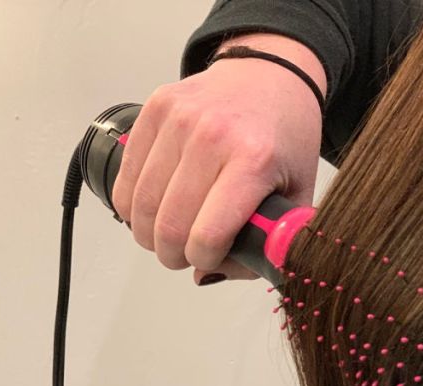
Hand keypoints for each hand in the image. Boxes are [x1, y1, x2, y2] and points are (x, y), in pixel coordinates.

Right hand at [111, 35, 324, 283]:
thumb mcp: (297, 194)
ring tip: (169, 235)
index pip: (208, 234)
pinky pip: (126, 179)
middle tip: (186, 255)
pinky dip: (133, 207)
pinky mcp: (155, 109)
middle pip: (168, 226)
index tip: (211, 258)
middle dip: (174, 255)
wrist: (271, 74)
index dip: (204, 260)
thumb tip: (207, 274)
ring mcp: (179, 120)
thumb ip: (265, 244)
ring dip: (150, 235)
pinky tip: (154, 208)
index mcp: (254, 161)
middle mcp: (212, 136)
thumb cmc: (285, 137)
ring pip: (140, 207)